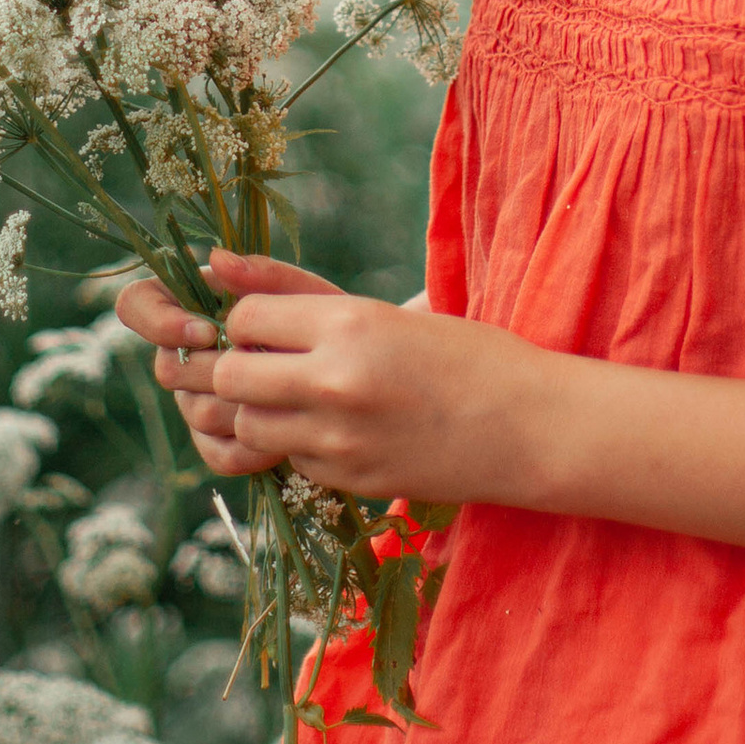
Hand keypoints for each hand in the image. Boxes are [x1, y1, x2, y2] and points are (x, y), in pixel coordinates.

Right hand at [116, 252, 339, 478]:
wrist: (366, 381)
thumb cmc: (333, 324)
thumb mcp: (308, 294)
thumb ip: (265, 274)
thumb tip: (216, 258)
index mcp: (197, 305)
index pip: (136, 304)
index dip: (158, 320)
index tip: (206, 329)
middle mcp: (189, 353)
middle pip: (166, 367)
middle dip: (214, 369)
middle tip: (262, 366)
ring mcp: (200, 401)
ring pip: (195, 412)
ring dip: (241, 405)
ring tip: (288, 398)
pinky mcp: (220, 443)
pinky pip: (216, 453)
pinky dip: (251, 447)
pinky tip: (285, 437)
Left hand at [210, 265, 546, 504]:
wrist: (528, 426)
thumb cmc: (465, 353)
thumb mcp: (388, 312)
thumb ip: (298, 294)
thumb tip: (216, 262)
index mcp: (350, 324)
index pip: (244, 318)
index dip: (247, 321)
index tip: (271, 325)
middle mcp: (336, 382)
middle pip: (230, 377)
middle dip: (238, 368)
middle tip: (270, 364)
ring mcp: (339, 440)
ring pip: (249, 426)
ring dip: (260, 409)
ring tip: (298, 396)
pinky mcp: (348, 481)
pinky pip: (288, 459)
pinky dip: (297, 443)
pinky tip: (337, 428)